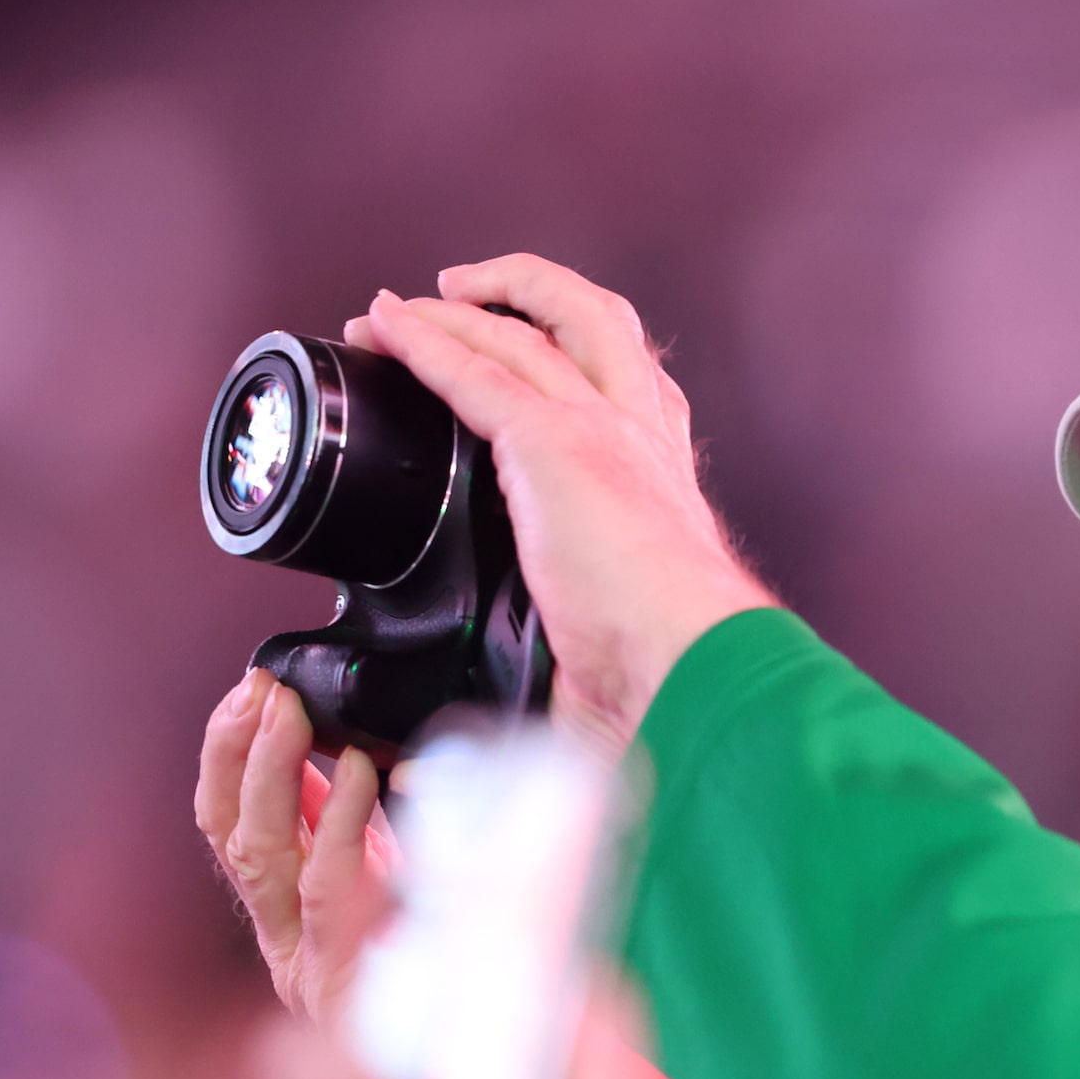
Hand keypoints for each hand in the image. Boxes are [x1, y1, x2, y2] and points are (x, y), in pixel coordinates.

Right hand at [194, 668, 395, 1021]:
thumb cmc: (454, 987)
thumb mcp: (399, 897)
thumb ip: (354, 838)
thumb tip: (331, 759)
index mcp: (289, 927)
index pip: (231, 829)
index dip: (229, 757)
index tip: (251, 692)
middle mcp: (287, 950)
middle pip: (232, 836)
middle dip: (237, 752)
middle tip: (260, 688)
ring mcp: (311, 969)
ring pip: (261, 858)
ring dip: (270, 773)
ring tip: (287, 711)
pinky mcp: (352, 981)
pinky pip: (332, 890)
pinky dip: (340, 822)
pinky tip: (357, 773)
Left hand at [344, 257, 775, 747]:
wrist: (693, 659)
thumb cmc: (676, 679)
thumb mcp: (616, 669)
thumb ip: (562, 700)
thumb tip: (486, 783)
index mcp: (666, 489)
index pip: (635, 397)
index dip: (580, 367)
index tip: (528, 372)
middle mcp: (643, 439)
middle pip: (599, 323)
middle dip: (532, 295)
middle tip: (468, 296)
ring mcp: (601, 429)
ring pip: (533, 327)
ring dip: (467, 303)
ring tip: (413, 301)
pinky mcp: (553, 437)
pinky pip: (474, 367)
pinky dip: (426, 339)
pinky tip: (386, 328)